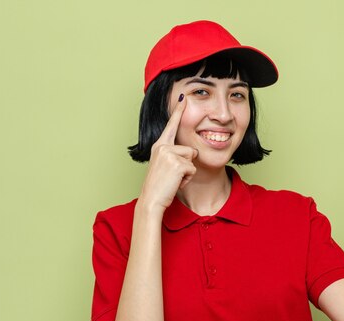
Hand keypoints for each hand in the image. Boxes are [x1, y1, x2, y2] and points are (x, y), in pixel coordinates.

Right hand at [138, 94, 198, 211]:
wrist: (151, 199)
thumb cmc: (159, 186)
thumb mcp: (164, 166)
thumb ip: (172, 155)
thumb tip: (189, 151)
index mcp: (159, 145)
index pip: (171, 125)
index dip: (178, 111)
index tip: (183, 97)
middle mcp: (162, 146)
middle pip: (189, 149)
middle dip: (186, 164)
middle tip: (171, 176)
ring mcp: (169, 154)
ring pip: (192, 159)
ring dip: (187, 172)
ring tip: (173, 179)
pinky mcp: (177, 163)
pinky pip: (192, 169)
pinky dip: (187, 179)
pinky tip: (175, 182)